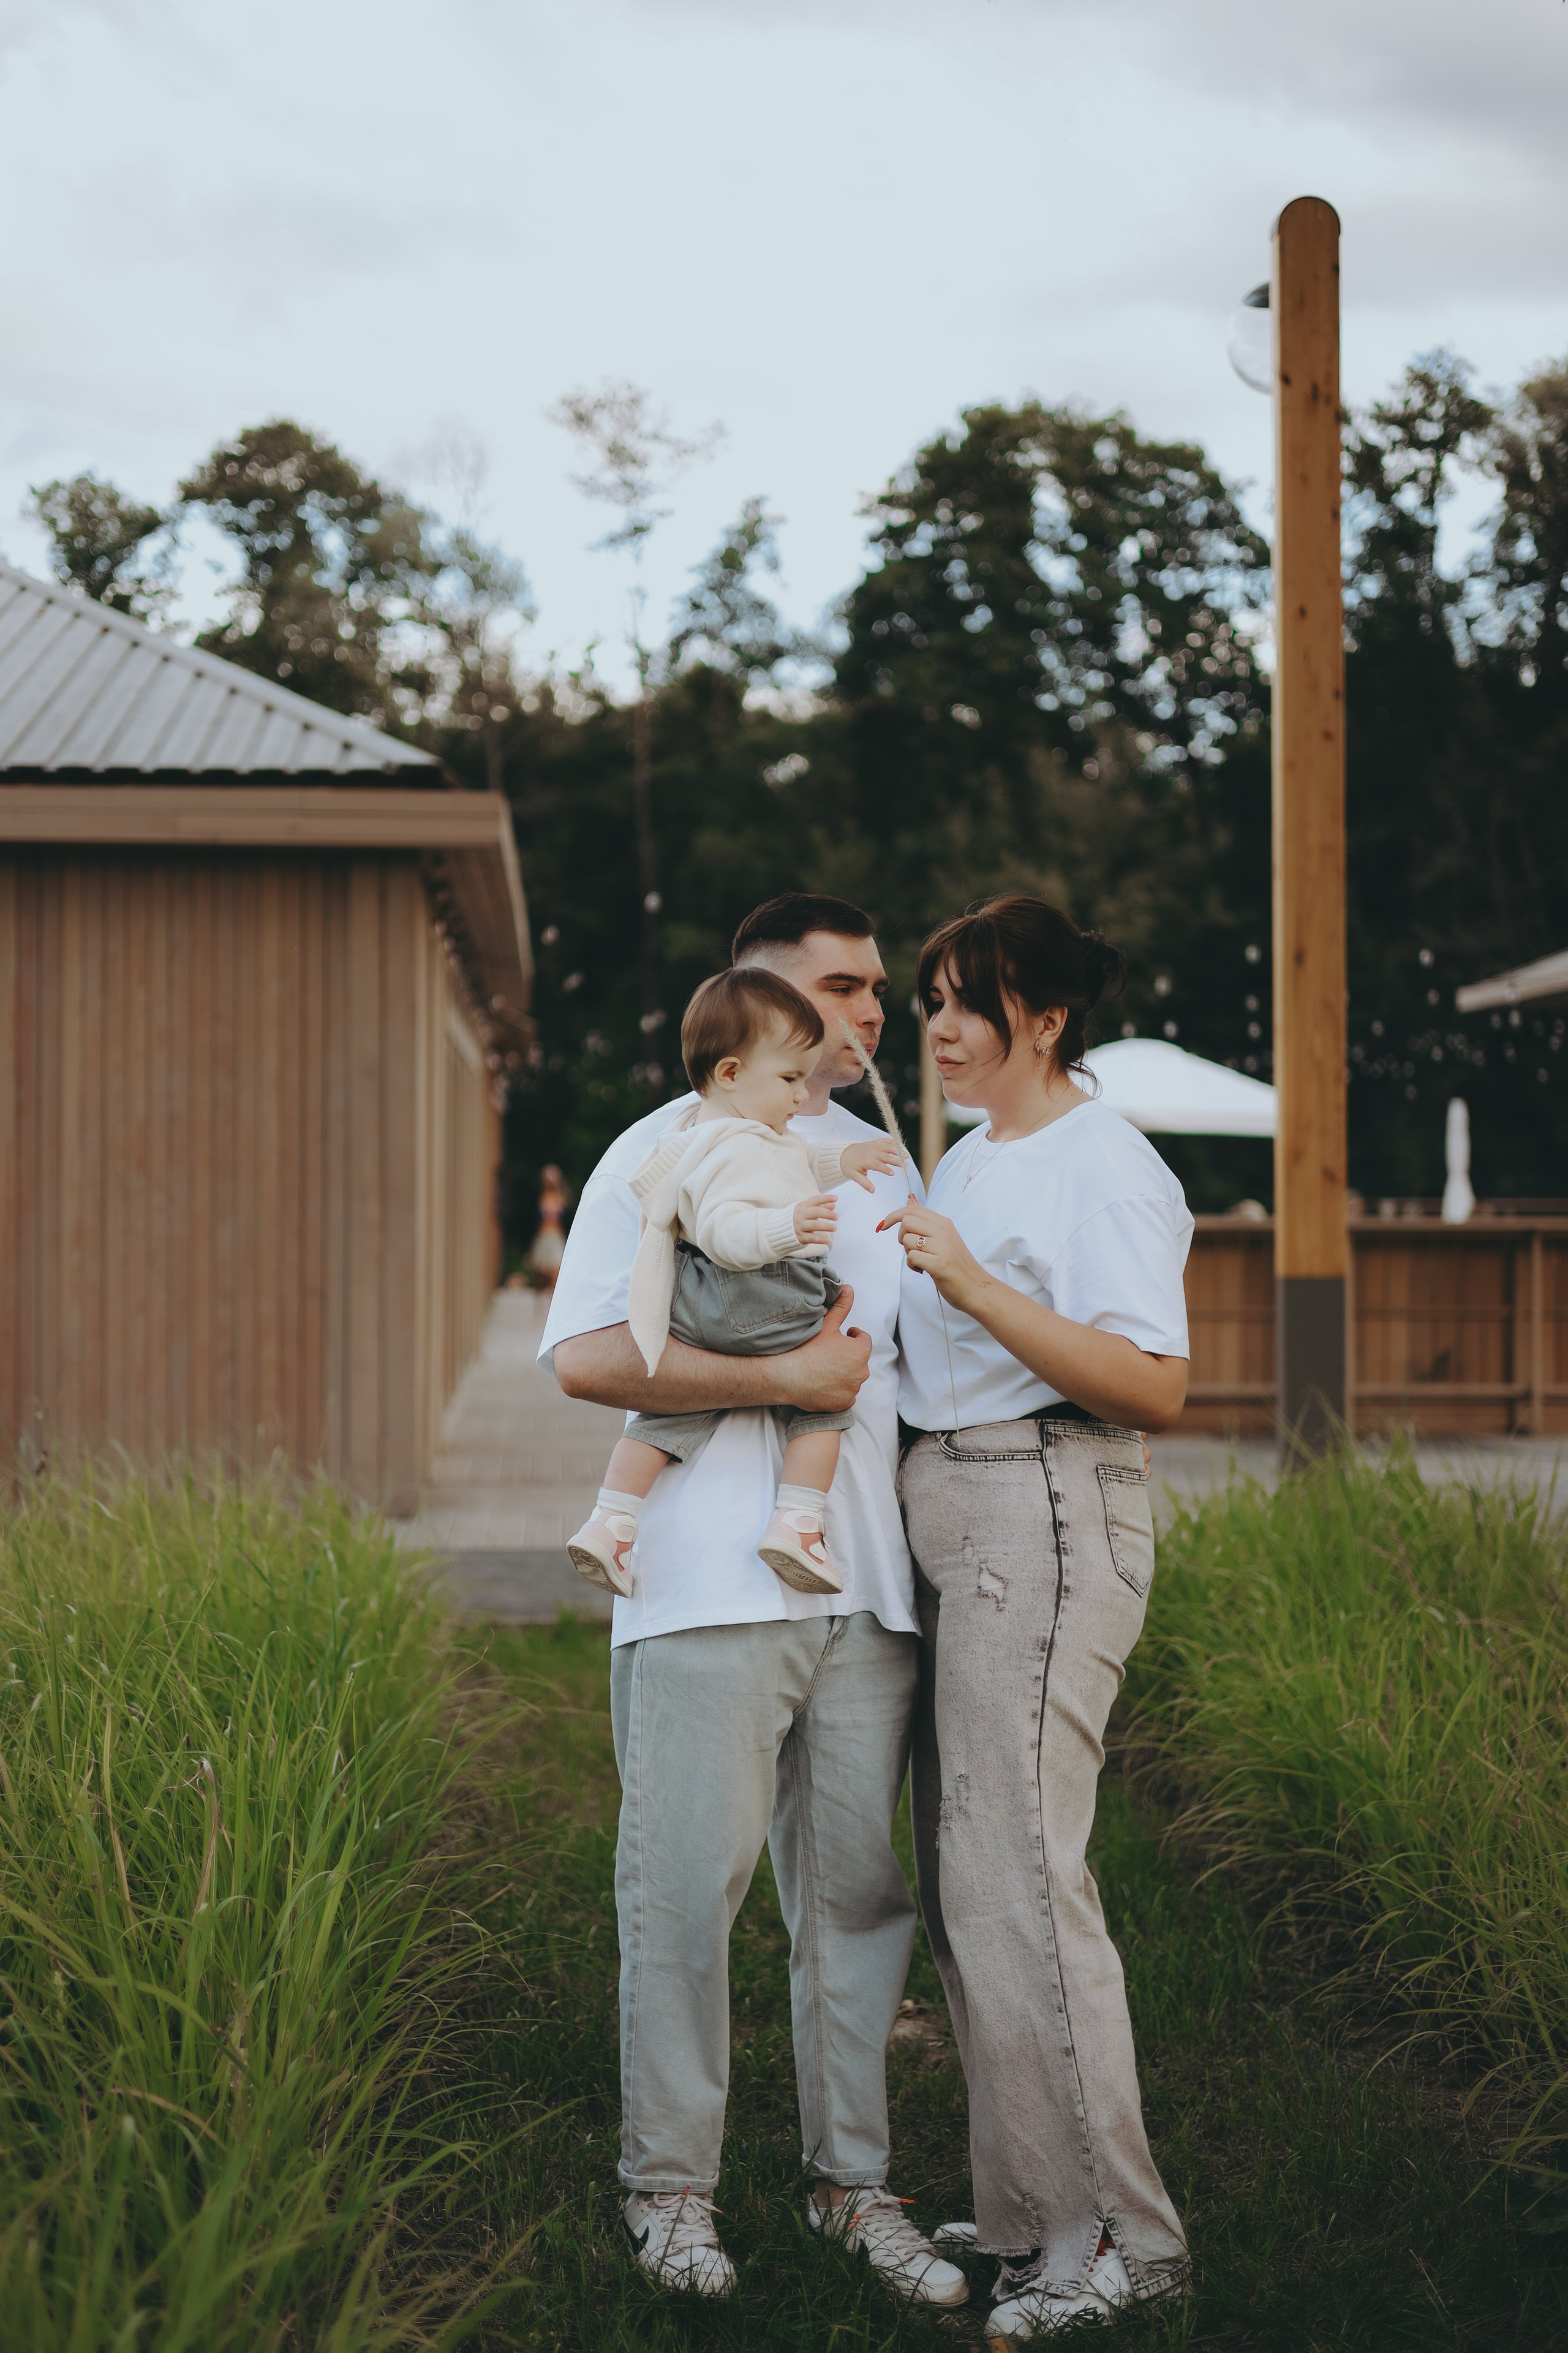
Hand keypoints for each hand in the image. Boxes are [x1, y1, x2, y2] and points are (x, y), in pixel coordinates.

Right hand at [772, 1285, 871, 1413]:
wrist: (787, 1376)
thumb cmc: (806, 1348)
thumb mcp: (826, 1323)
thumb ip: (841, 1306)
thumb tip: (849, 1288)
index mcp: (860, 1351)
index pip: (862, 1340)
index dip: (851, 1337)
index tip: (841, 1337)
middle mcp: (862, 1371)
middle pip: (858, 1360)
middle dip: (847, 1356)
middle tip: (829, 1353)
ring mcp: (853, 1389)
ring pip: (852, 1378)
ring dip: (844, 1374)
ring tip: (824, 1369)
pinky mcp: (843, 1403)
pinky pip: (845, 1396)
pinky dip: (838, 1391)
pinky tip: (824, 1384)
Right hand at [793, 1192, 838, 1245]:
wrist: (782, 1230)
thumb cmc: (801, 1218)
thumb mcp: (809, 1210)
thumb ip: (821, 1207)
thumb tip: (833, 1205)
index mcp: (803, 1206)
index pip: (815, 1200)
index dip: (825, 1198)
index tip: (836, 1198)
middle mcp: (800, 1215)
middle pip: (815, 1212)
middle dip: (827, 1213)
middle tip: (836, 1217)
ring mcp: (800, 1226)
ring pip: (813, 1225)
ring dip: (825, 1226)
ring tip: (835, 1227)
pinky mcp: (800, 1237)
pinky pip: (811, 1238)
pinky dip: (819, 1239)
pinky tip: (827, 1240)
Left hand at [840, 1138, 908, 1191]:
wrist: (843, 1154)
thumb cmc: (849, 1166)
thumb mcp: (854, 1176)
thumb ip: (864, 1183)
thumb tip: (872, 1191)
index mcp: (866, 1160)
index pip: (878, 1165)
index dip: (885, 1169)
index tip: (893, 1173)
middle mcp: (871, 1152)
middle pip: (886, 1156)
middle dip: (896, 1160)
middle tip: (905, 1166)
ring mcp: (873, 1146)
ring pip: (887, 1147)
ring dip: (897, 1150)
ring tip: (906, 1155)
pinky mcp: (874, 1142)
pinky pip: (884, 1140)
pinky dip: (892, 1142)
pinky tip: (899, 1146)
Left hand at [878, 1198, 988, 1312]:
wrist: (976, 1287)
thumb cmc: (957, 1264)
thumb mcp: (943, 1237)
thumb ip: (925, 1220)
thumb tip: (910, 1199)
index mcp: (944, 1223)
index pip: (913, 1209)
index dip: (894, 1215)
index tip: (884, 1225)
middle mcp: (944, 1231)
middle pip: (907, 1221)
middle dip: (901, 1235)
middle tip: (912, 1248)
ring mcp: (942, 1247)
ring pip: (907, 1240)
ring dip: (908, 1253)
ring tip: (921, 1261)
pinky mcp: (939, 1264)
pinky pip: (911, 1257)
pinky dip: (912, 1266)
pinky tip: (923, 1270)